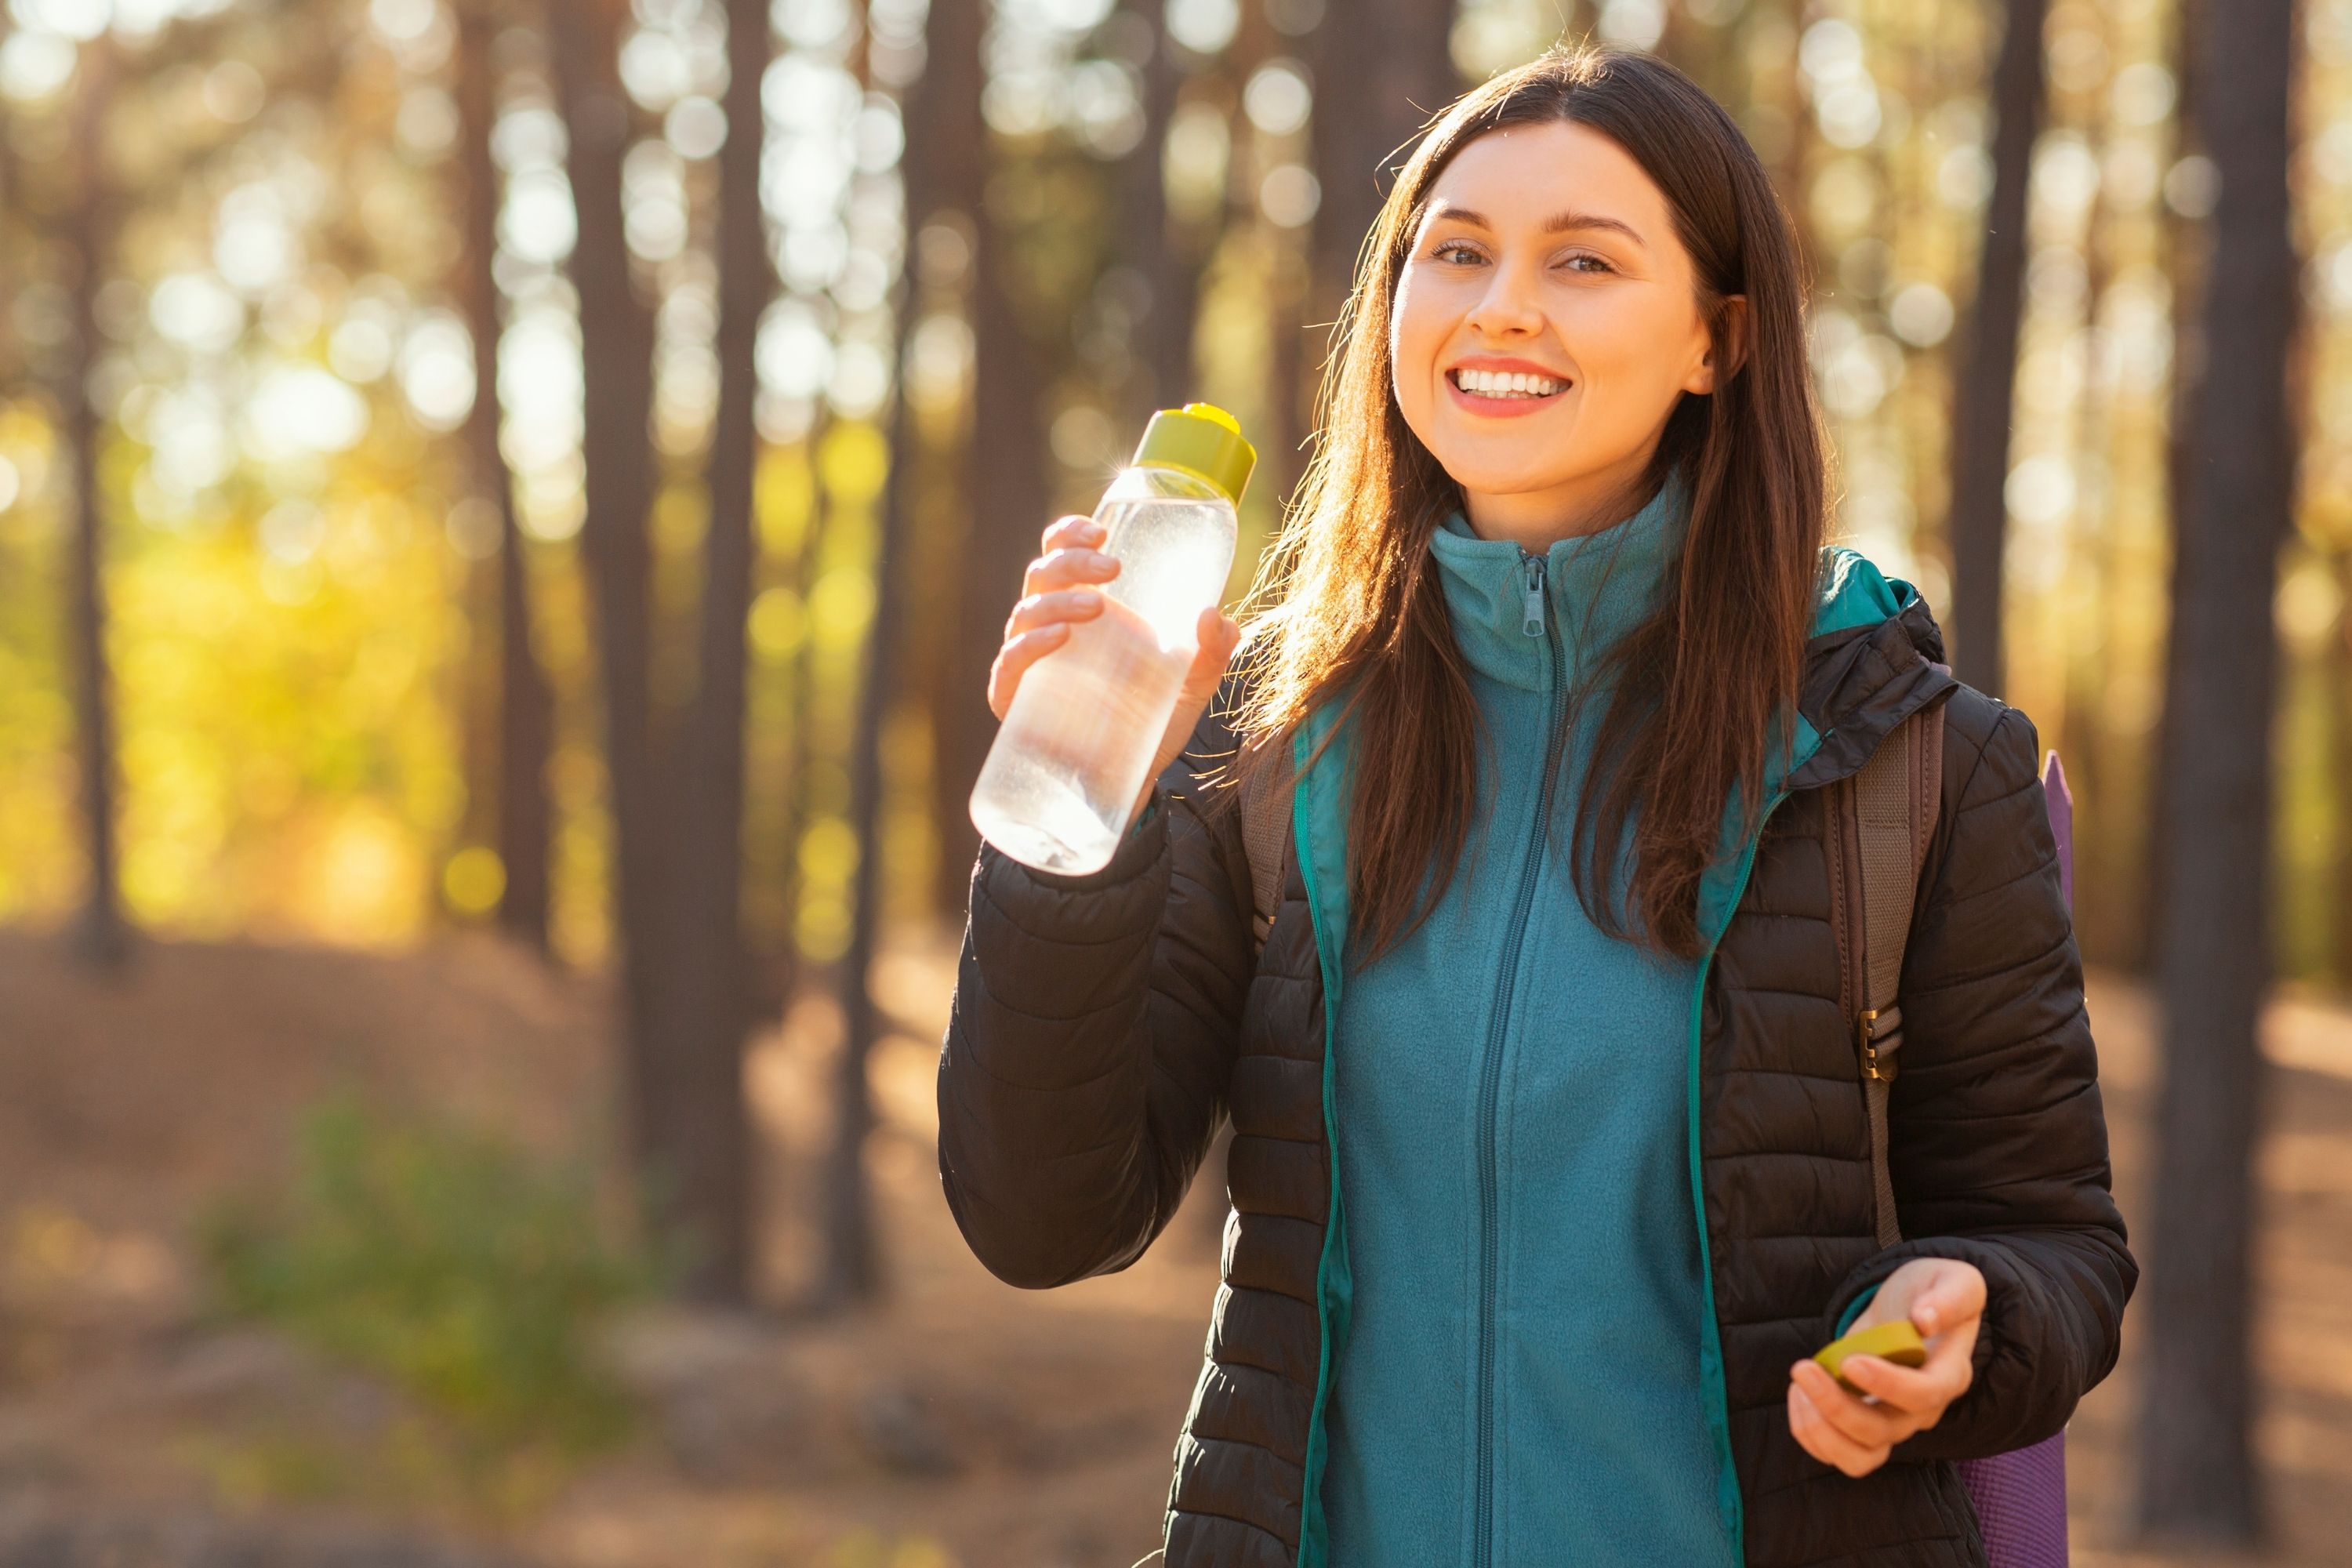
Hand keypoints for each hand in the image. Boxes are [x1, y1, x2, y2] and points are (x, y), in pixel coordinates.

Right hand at [987, 514, 1241, 822]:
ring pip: (1025, 611)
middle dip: (1071, 561)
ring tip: (1096, 607)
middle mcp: (1052, 627)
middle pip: (1042, 573)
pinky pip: (1010, 663)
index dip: (1070, 534)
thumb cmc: (1154, 722)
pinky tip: (1058, 640)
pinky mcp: (1015, 699)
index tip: (1101, 531)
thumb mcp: (1193, 684)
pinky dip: (1030, 646)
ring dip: (1057, 601)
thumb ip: (1212, 651)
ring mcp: (1031, 662)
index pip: (1063, 554)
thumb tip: (1215, 616)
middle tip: (1112, 569)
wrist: (1130, 783)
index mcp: (1087, 608)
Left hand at [1787, 1257, 1985, 1477]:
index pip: (1924, 1395)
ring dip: (1820, 1429)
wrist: (1917, 1308)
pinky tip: (1799, 1392)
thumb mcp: (1956, 1280)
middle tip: (1803, 1368)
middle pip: (1882, 1433)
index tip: (1849, 1360)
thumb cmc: (1936, 1292)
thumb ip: (1949, 1298)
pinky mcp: (1864, 1425)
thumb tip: (1924, 1320)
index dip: (1887, 1384)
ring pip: (1860, 1457)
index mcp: (1949, 1374)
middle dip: (1836, 1407)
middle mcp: (1921, 1409)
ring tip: (1800, 1385)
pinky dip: (1809, 1430)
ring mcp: (1893, 1422)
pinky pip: (1836, 1451)